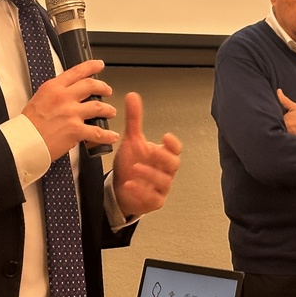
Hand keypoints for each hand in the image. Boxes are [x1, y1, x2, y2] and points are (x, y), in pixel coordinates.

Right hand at [22, 59, 118, 160]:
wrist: (25, 141)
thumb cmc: (28, 124)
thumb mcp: (40, 98)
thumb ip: (55, 93)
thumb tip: (67, 92)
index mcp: (54, 87)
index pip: (77, 71)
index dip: (91, 66)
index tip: (99, 65)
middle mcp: (64, 97)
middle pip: (91, 86)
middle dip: (103, 87)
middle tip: (107, 90)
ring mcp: (71, 113)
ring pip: (98, 107)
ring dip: (108, 109)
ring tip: (110, 112)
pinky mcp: (75, 130)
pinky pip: (97, 132)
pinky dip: (107, 135)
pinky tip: (112, 136)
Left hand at [111, 92, 181, 218]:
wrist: (120, 189)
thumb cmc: (130, 164)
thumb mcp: (132, 140)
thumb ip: (134, 119)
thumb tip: (132, 95)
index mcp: (162, 155)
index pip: (175, 149)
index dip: (173, 144)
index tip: (165, 137)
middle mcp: (164, 171)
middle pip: (173, 164)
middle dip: (164, 158)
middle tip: (152, 152)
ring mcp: (160, 187)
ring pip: (164, 182)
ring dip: (150, 174)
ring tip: (135, 168)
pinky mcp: (153, 201)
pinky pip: (153, 198)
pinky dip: (141, 192)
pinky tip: (129, 184)